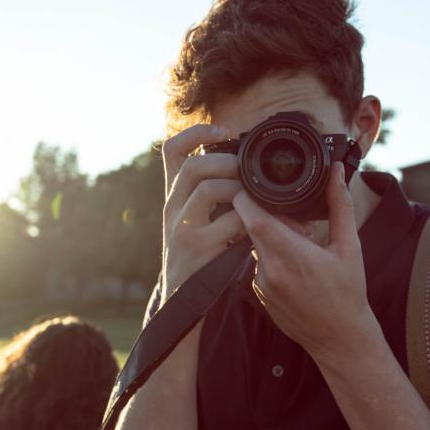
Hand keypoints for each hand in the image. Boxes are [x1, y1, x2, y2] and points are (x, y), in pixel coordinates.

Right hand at [161, 124, 246, 300]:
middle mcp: (173, 208)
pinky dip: (249, 219)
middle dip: (226, 162)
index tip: (223, 130)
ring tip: (256, 201)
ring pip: (209, 189)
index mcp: (175, 196)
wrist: (184, 300)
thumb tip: (246, 168)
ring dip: (239, 189)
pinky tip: (257, 228)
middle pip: (193, 167)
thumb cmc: (201, 256)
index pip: (172, 151)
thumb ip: (216, 196)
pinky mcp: (197, 248)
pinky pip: (229, 221)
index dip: (196, 133)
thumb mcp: (200, 220)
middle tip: (248, 171)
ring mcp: (182, 228)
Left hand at [232, 162, 377, 359]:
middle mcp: (269, 269)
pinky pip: (258, 263)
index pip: (253, 216)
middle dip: (270, 215)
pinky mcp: (258, 293)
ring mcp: (261, 284)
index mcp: (291, 255)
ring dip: (272, 237)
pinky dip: (272, 257)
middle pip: (252, 225)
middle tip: (298, 224)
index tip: (261, 188)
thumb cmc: (348, 294)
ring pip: (255, 244)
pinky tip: (296, 267)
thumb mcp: (349, 247)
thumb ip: (339, 206)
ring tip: (302, 247)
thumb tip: (336, 172)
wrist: (339, 338)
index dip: (250, 197)